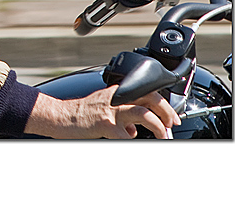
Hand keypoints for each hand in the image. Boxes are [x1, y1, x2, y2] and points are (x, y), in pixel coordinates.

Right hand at [26, 87, 180, 138]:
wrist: (62, 116)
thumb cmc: (82, 114)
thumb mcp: (105, 109)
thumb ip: (122, 117)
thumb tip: (135, 130)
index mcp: (118, 94)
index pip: (147, 92)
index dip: (164, 105)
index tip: (172, 119)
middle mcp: (117, 99)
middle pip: (150, 99)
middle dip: (166, 113)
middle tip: (171, 126)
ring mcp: (111, 111)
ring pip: (142, 114)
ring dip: (157, 126)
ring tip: (162, 137)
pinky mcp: (104, 125)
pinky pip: (125, 135)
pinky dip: (133, 140)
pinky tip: (132, 142)